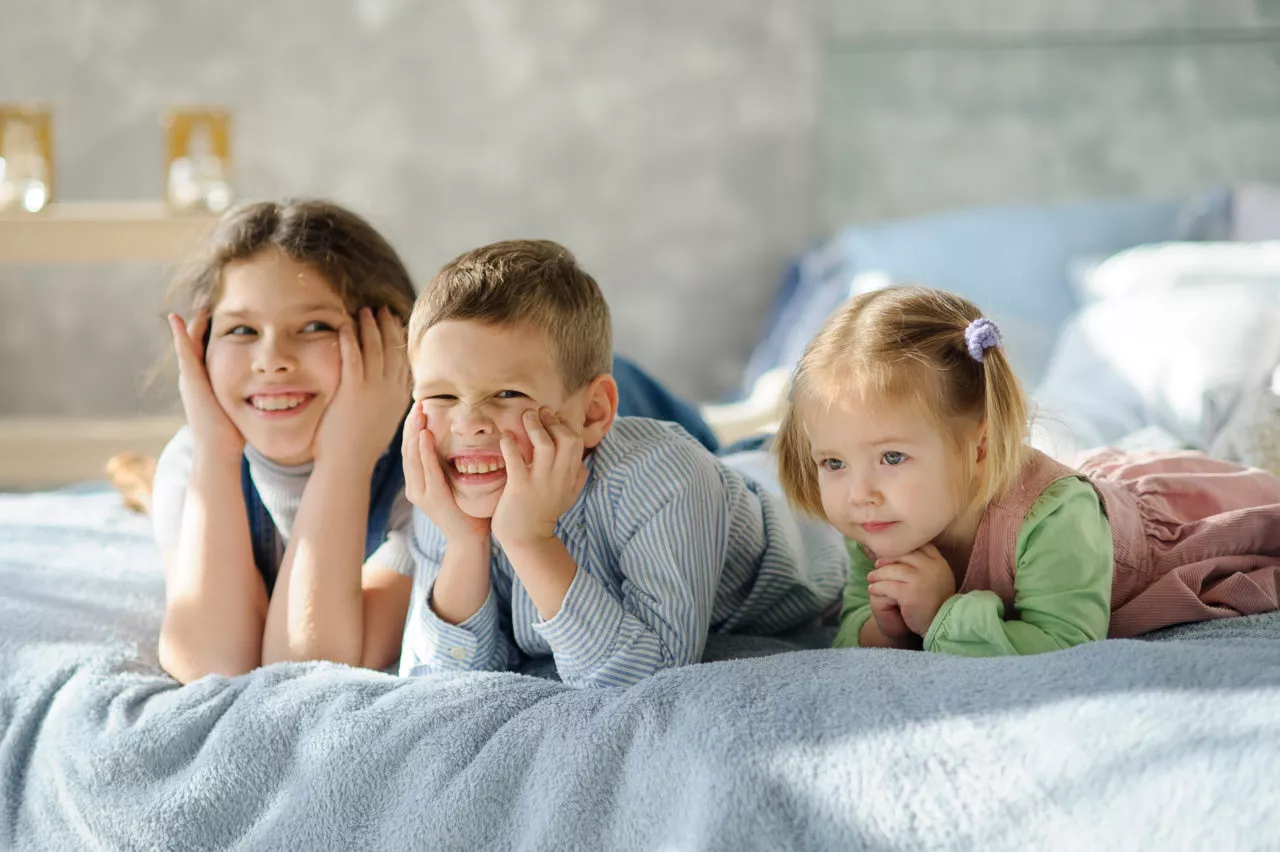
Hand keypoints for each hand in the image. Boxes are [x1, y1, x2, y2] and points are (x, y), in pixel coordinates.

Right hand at [168, 312, 243, 463]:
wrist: (219, 450)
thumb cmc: (233, 433)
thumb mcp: (241, 406)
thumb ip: (251, 394)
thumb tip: (273, 389)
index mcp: (207, 380)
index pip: (210, 348)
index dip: (220, 330)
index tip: (230, 312)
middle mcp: (195, 376)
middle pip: (197, 341)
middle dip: (203, 320)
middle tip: (210, 298)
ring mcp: (189, 378)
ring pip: (188, 342)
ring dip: (192, 321)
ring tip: (199, 300)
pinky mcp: (190, 381)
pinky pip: (183, 353)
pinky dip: (179, 335)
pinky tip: (175, 318)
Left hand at [314, 307, 410, 470]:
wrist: (349, 465)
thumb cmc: (359, 449)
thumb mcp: (383, 423)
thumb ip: (387, 404)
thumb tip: (389, 394)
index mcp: (399, 399)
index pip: (404, 362)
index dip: (401, 340)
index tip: (397, 324)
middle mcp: (390, 391)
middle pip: (393, 350)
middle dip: (388, 327)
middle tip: (382, 310)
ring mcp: (373, 391)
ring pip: (375, 350)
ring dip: (370, 327)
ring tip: (365, 311)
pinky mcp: (353, 392)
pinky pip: (353, 358)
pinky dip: (351, 339)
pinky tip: (346, 325)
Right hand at [401, 401, 490, 544]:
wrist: (470, 539)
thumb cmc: (468, 510)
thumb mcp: (456, 482)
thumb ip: (450, 464)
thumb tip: (456, 441)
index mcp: (418, 482)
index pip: (412, 449)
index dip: (413, 427)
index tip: (420, 406)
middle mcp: (414, 487)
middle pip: (408, 449)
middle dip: (412, 424)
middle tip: (418, 403)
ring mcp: (420, 493)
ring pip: (413, 457)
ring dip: (415, 433)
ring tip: (419, 413)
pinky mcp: (431, 498)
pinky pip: (427, 470)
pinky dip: (424, 452)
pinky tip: (425, 436)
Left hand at [491, 408, 587, 549]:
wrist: (528, 540)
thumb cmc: (545, 515)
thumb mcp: (568, 497)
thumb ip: (577, 479)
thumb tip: (583, 465)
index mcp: (569, 476)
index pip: (577, 443)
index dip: (566, 426)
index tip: (552, 418)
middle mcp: (558, 476)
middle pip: (567, 440)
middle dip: (553, 421)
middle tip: (539, 412)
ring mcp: (539, 482)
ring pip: (545, 445)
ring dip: (535, 426)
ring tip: (526, 416)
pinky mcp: (519, 487)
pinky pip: (516, 460)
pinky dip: (510, 444)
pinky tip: (506, 437)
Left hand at [866, 544, 956, 636]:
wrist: (940, 624)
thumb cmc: (933, 599)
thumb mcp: (932, 576)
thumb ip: (918, 562)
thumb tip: (891, 546)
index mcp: (938, 561)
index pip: (915, 544)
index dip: (899, 546)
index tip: (887, 552)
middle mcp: (931, 567)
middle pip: (901, 554)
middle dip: (885, 558)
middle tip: (876, 565)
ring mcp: (921, 579)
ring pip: (891, 569)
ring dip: (878, 574)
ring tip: (871, 578)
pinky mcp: (910, 593)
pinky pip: (887, 585)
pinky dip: (877, 587)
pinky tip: (873, 589)